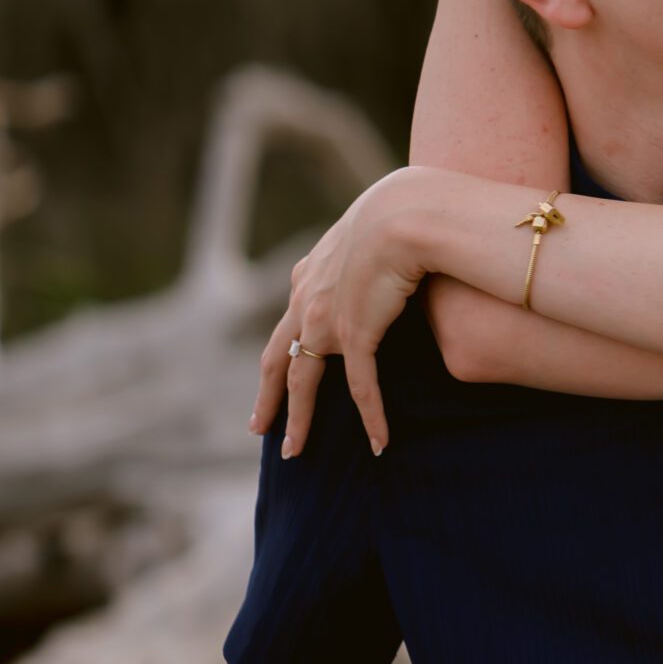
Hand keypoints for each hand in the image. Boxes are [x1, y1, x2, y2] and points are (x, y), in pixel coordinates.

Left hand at [247, 167, 436, 457]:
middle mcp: (305, 301)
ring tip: (293, 451)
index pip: (287, 326)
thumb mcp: (372, 233)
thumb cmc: (401, 212)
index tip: (274, 380)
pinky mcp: (354, 334)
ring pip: (303, 382)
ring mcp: (324, 320)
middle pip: (277, 359)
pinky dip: (370, 417)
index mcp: (307, 276)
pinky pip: (360, 388)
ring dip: (297, 420)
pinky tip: (378, 443)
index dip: (280, 355)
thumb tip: (390, 260)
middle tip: (258, 428)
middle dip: (267, 397)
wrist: (404, 213)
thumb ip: (367, 253)